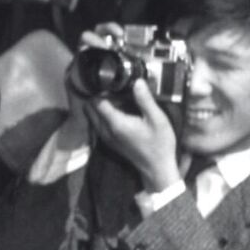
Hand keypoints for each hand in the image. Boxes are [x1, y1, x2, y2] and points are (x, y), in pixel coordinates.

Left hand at [86, 75, 182, 192]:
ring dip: (101, 106)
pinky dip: (104, 115)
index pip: (96, 102)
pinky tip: (121, 110)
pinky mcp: (108, 141)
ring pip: (93, 116)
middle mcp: (105, 130)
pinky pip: (98, 123)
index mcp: (115, 123)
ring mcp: (104, 137)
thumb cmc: (159, 144)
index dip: (102, 90)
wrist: (156, 168)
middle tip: (115, 88)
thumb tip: (136, 81)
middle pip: (90, 108)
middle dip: (98, 96)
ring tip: (119, 97)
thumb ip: (145, 100)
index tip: (113, 82)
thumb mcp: (157, 119)